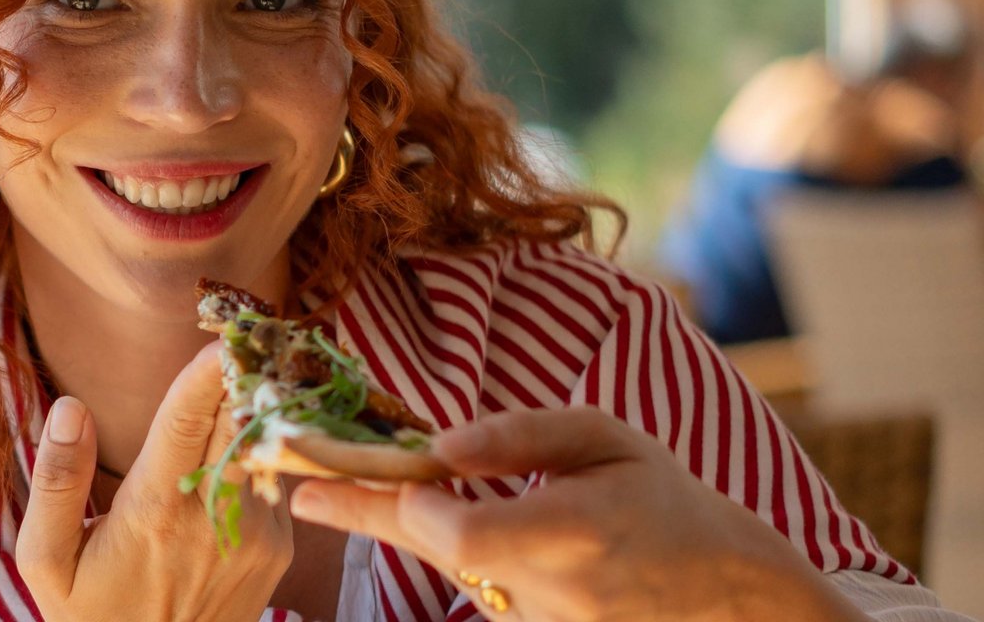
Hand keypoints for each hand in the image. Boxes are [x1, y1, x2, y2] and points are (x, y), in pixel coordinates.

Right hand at [16, 342, 293, 621]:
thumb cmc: (92, 617)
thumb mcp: (46, 561)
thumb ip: (55, 482)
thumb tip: (70, 408)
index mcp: (154, 512)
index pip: (186, 423)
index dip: (206, 373)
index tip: (224, 331)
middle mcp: (214, 518)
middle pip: (239, 420)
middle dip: (245, 368)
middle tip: (246, 321)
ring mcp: (256, 534)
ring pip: (264, 446)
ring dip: (258, 402)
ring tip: (252, 357)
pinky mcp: (278, 547)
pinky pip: (275, 478)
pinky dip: (263, 444)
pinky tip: (247, 422)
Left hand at [286, 407, 865, 620]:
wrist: (733, 601)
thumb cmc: (670, 505)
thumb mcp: (609, 442)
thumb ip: (522, 435)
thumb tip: (440, 444)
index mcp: (569, 536)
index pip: (448, 531)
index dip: (385, 503)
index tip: (315, 475)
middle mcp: (550, 596)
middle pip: (432, 554)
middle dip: (370, 513)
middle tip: (304, 482)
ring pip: (455, 574)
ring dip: (438, 533)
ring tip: (423, 492)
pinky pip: (483, 596)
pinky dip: (474, 561)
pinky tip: (497, 536)